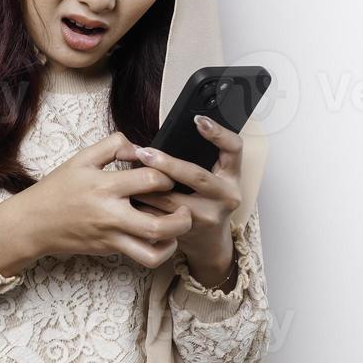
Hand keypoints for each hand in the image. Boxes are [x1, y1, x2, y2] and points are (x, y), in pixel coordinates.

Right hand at [0, 131, 192, 271]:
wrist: (33, 224)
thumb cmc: (57, 190)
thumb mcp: (81, 158)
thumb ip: (112, 145)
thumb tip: (139, 147)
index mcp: (105, 186)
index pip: (151, 180)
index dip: (168, 175)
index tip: (168, 173)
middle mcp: (111, 214)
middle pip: (160, 224)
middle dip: (182, 217)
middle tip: (186, 206)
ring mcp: (112, 236)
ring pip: (153, 249)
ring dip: (174, 240)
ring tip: (178, 226)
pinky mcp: (111, 250)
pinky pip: (142, 257)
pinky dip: (159, 250)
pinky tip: (162, 238)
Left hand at [116, 115, 242, 282]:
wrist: (208, 242)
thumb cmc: (207, 200)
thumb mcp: (214, 177)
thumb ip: (201, 158)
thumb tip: (166, 136)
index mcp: (232, 176)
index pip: (234, 148)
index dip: (218, 132)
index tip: (198, 120)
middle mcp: (226, 196)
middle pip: (197, 176)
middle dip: (168, 164)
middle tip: (144, 153)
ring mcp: (209, 216)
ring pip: (173, 200)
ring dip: (147, 188)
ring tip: (128, 175)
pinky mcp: (190, 232)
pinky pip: (161, 217)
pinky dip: (144, 207)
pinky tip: (129, 199)